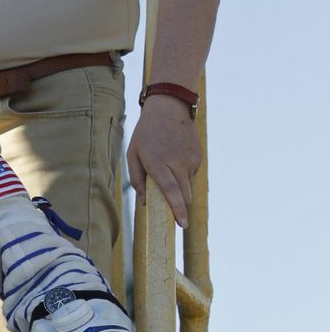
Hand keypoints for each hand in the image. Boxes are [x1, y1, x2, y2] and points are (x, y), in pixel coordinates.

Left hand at [127, 97, 201, 228]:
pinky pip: (191, 174)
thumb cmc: (146, 133)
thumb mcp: (133, 154)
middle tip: (173, 214)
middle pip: (184, 195)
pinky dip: (183, 174)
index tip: (182, 223)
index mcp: (159, 164)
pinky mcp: (198, 157)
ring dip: (178, 186)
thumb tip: (144, 202)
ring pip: (187, 186)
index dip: (178, 209)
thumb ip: (137, 179)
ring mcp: (190, 160)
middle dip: (179, 206)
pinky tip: (175, 159)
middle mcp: (178, 163)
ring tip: (167, 167)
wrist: (169, 107)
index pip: (171, 191)